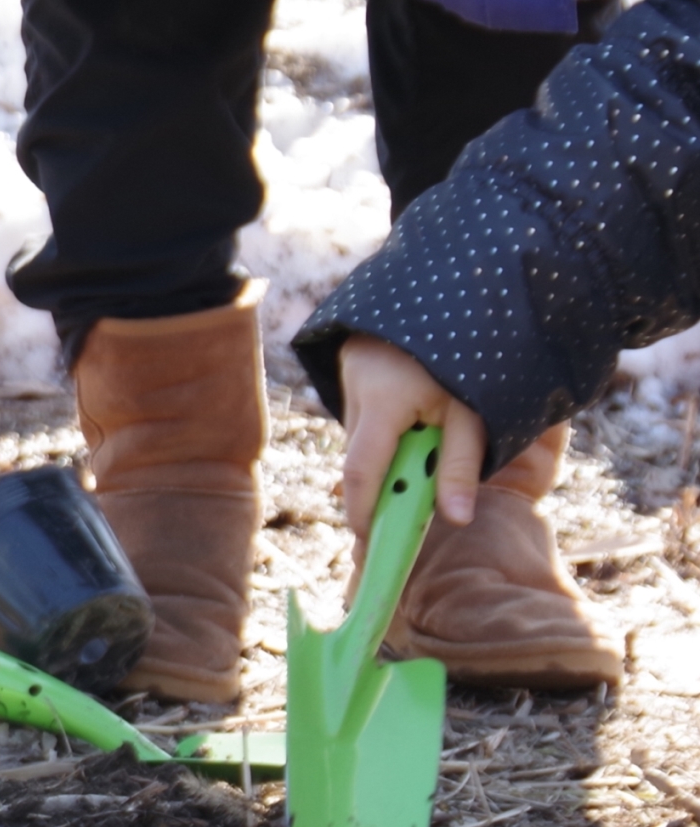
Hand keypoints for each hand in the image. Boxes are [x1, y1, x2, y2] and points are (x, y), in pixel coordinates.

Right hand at [337, 334, 486, 536]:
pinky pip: (365, 414)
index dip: (364, 511)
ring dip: (388, 452)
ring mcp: (350, 375)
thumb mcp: (475, 413)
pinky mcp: (353, 365)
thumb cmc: (476, 352)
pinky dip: (387, 428)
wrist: (459, 286)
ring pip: (363, 436)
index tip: (371, 540)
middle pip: (361, 457)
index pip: (362, 472)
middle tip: (410, 498)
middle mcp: (357, 389)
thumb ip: (461, 467)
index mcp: (384, 400)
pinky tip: (415, 415)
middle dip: (384, 481)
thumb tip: (455, 519)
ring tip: (426, 439)